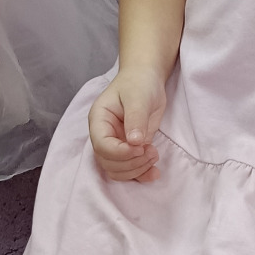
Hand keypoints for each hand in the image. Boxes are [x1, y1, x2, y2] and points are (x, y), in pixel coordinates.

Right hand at [88, 66, 165, 183]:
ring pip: (117, 170)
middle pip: (108, 162)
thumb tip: (134, 142)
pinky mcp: (129, 150)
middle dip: (130, 162)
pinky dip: (141, 175)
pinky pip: (130, 170)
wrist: (146, 80)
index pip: (101, 145)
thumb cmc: (138, 83)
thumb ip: (135, 118)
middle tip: (151, 151)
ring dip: (137, 169)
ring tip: (154, 155)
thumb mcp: (138, 97)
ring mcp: (116, 144)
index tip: (140, 147)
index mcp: (99, 120)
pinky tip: (155, 173)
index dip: (120, 152)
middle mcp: (104, 135)